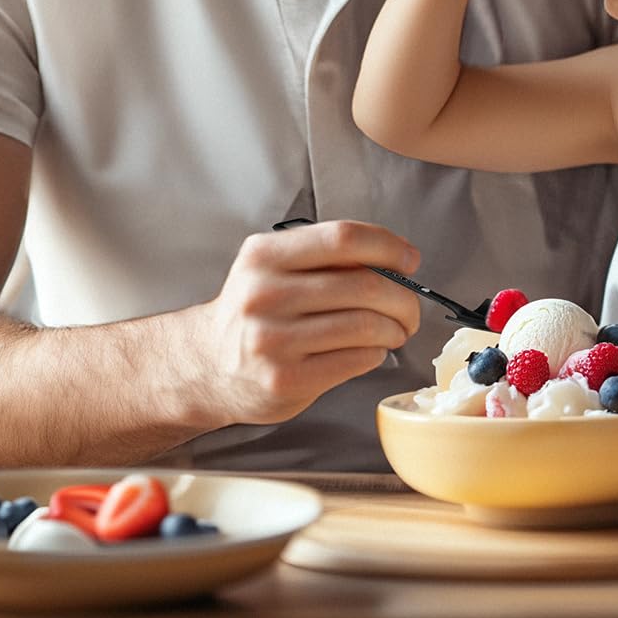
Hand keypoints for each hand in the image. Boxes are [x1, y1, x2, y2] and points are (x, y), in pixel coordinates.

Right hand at [193, 220, 421, 426]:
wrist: (205, 365)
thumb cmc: (255, 312)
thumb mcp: (273, 269)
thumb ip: (323, 258)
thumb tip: (396, 260)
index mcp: (264, 255)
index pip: (342, 238)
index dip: (387, 246)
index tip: (409, 259)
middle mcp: (264, 294)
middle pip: (362, 284)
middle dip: (402, 297)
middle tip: (411, 308)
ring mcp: (272, 339)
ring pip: (365, 324)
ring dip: (394, 328)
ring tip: (395, 331)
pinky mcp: (284, 379)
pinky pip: (355, 359)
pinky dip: (375, 353)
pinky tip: (370, 351)